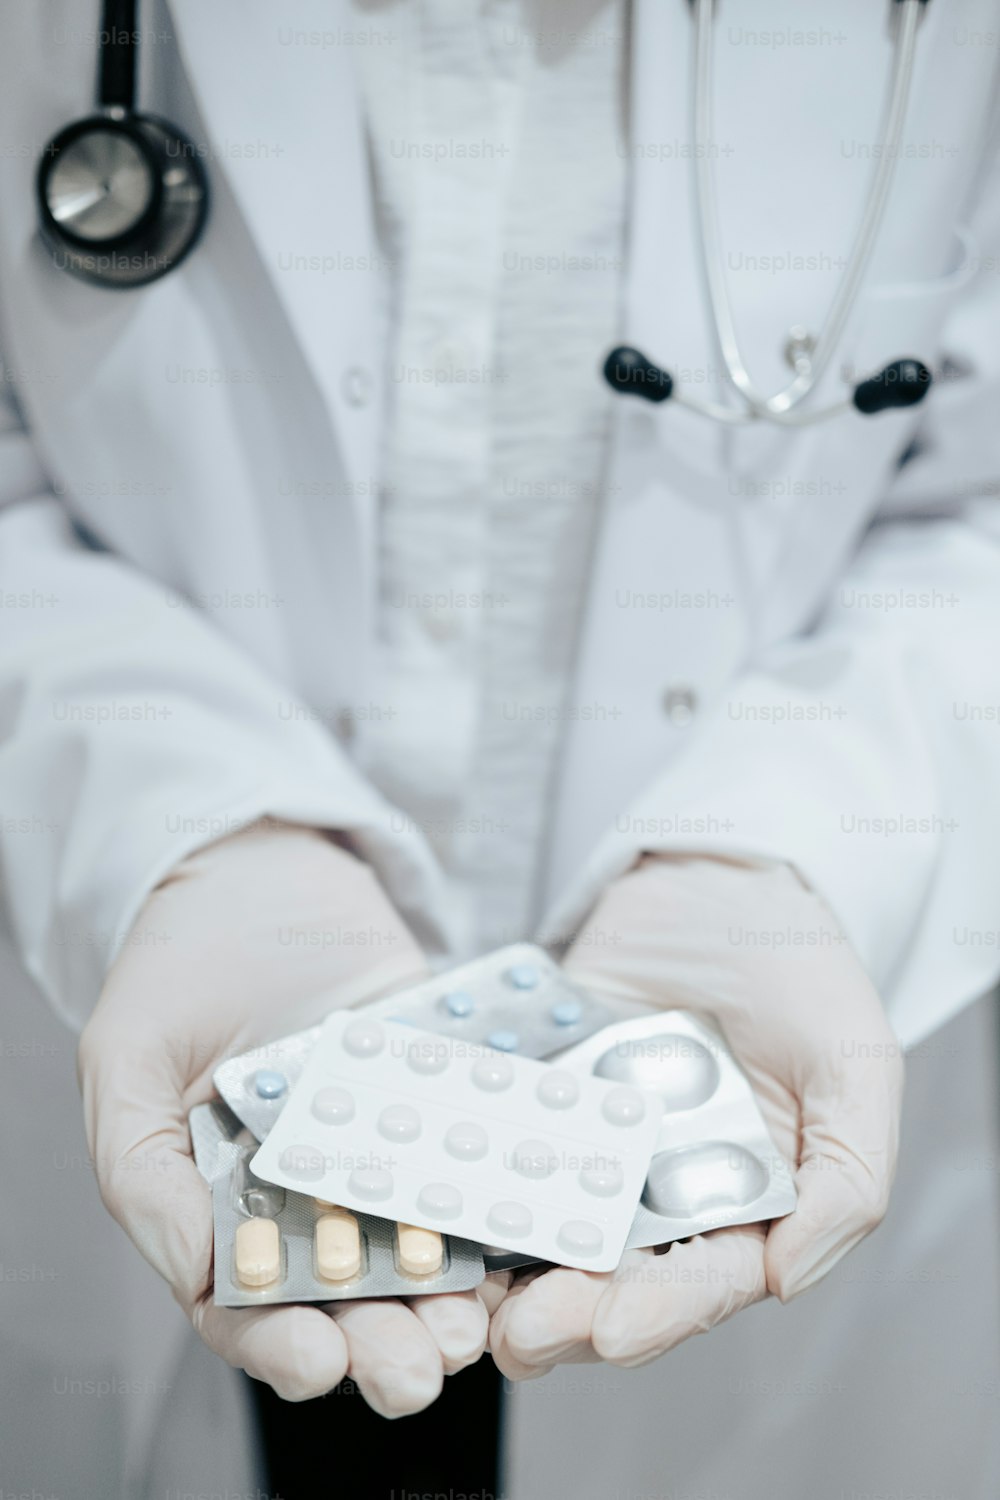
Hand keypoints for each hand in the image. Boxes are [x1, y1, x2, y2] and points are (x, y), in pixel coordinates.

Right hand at [78, 821, 489, 1415]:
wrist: (257, 870)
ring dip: (455, 1292)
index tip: (317, 1357)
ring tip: (480, 1315)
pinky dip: (500, 1195)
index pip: (251, 1307)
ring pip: (424, 1245)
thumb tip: (197, 1272)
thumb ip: (143, 1169)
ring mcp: (385, 1147)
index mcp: (228, 1207)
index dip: (281, 1344)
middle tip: (426, 1361)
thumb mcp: (128, 1060)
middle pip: (353, 1297)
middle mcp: (313, 1193)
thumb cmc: (177, 967)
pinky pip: (473, 1154)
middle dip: (389, 1340)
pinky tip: (524, 1224)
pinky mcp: (441, 1095)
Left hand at [490, 855, 903, 1376]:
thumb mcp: (854, 1064)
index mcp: (747, 1201)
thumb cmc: (802, 970)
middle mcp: (667, 1188)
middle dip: (570, 1312)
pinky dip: (475, 1182)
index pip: (705, 1279)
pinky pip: (506, 1145)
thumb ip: (846, 1177)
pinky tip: (443, 1208)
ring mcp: (598, 1145)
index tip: (611, 1330)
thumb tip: (788, 1281)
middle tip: (520, 1334)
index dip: (661, 1312)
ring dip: (511, 1273)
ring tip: (472, 1301)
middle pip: (616, 1274)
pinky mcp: (544, 1097)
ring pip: (551, 1229)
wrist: (721, 878)